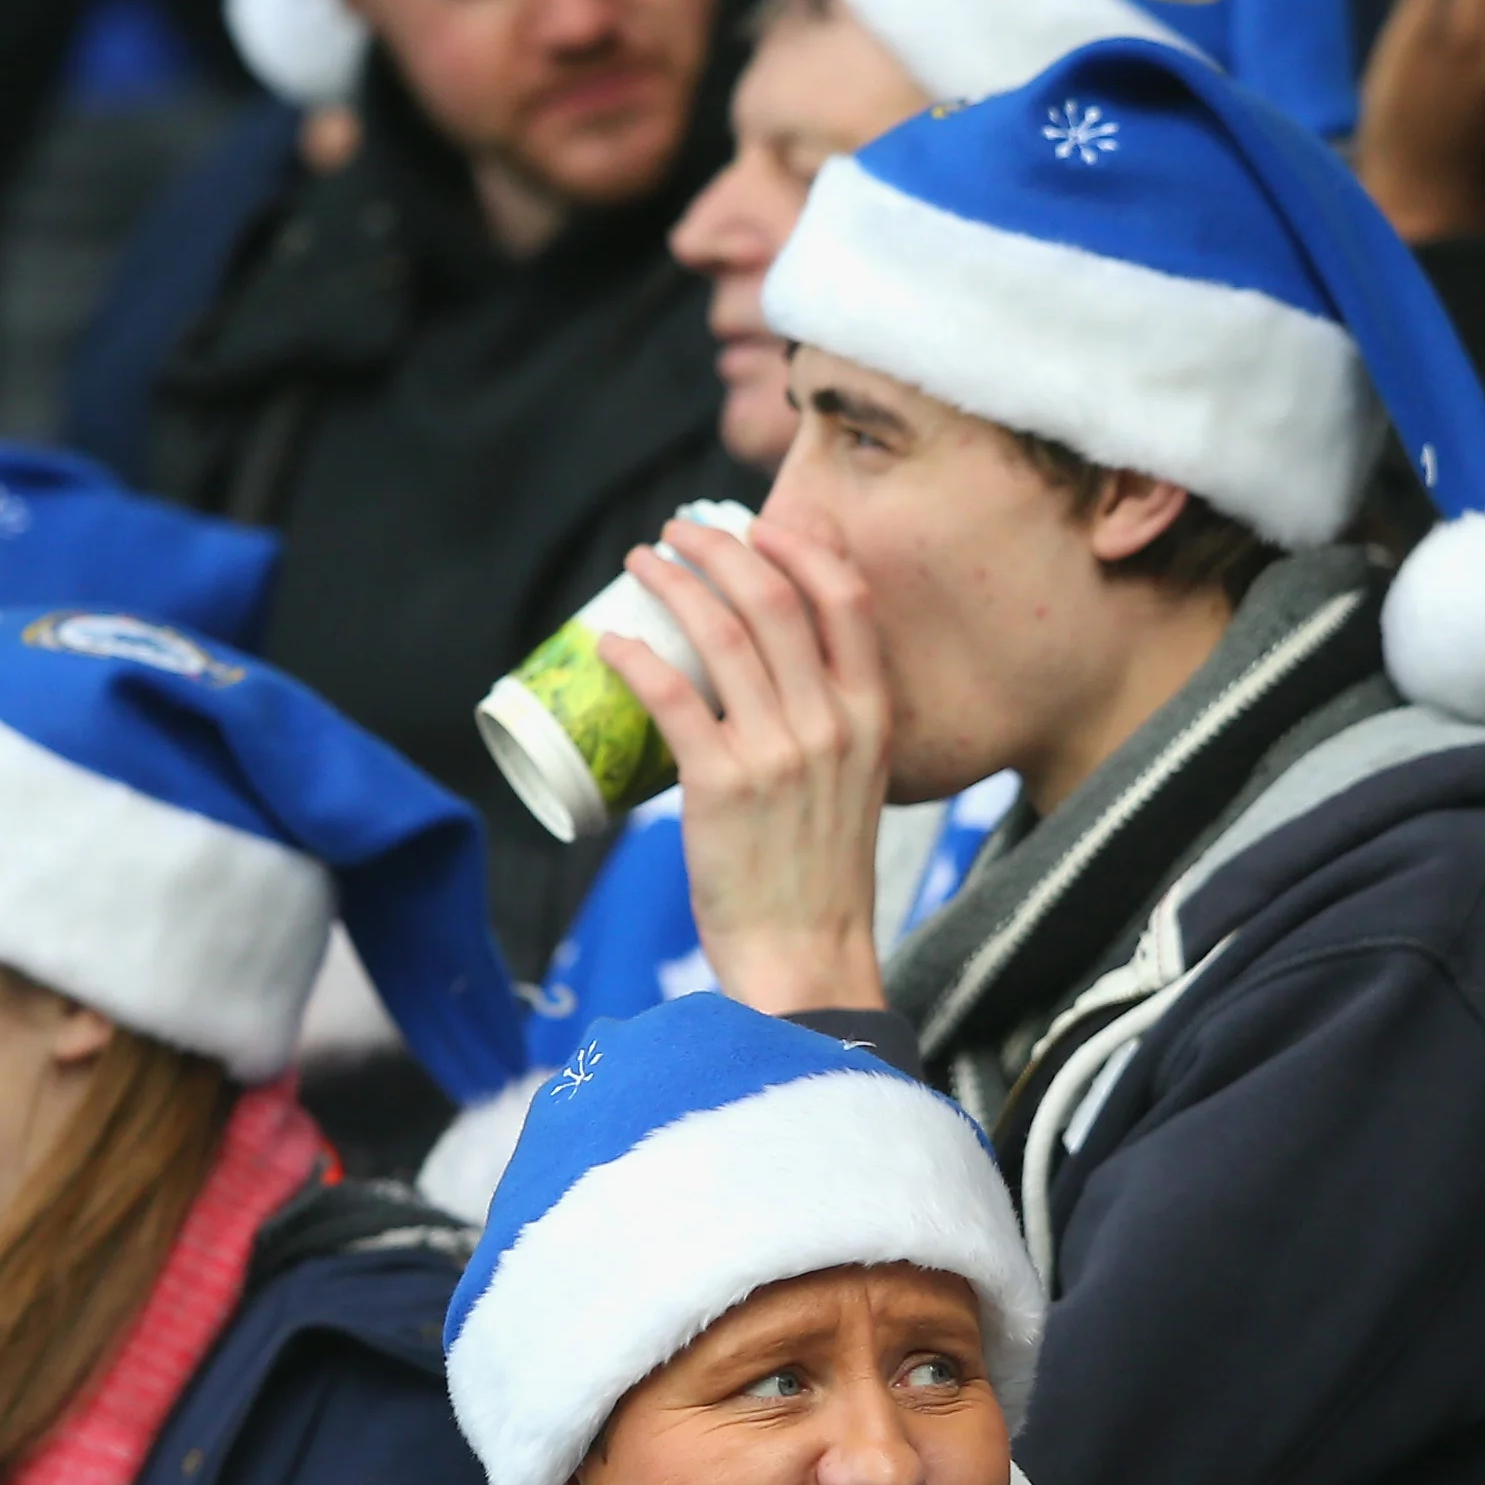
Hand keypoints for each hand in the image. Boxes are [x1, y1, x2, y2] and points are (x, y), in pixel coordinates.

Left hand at [605, 512, 893, 1013]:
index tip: (756, 526)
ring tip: (641, 563)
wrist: (807, 958)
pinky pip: (671, 696)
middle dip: (720, 547)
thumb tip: (773, 673)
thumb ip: (831, 725)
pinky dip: (636, 657)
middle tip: (677, 532)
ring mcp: (778, 752)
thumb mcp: (856, 783)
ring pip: (719, 634)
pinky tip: (612, 642)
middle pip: (772, 598)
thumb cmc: (820, 876)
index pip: (845, 598)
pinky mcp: (721, 786)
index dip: (797, 547)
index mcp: (872, 716)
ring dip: (672, 583)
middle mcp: (831, 723)